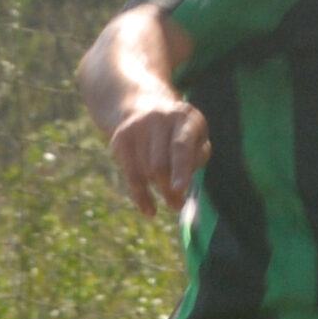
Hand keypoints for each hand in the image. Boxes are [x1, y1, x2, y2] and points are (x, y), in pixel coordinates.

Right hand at [109, 96, 208, 215]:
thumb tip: (178, 193)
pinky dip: (141, 197)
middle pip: (160, 164)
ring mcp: (137, 126)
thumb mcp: (197, 140)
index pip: (180, 146)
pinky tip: (150, 211)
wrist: (146, 107)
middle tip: (178, 205)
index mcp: (184, 117)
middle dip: (169, 189)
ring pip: (146, 172)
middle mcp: (159, 117)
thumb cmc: (182, 134)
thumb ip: (194, 162)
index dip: (180, 169)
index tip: (179, 189)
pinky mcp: (121, 137)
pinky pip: (131, 175)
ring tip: (170, 196)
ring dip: (158, 189)